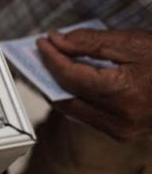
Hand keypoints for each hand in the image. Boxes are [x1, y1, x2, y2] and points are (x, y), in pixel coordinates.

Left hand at [37, 27, 151, 141]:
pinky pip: (90, 115)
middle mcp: (120, 118)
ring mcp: (123, 130)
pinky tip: (74, 79)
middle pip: (67, 96)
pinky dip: (78, 97)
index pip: (69, 76)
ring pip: (75, 109)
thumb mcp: (130, 42)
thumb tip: (56, 40)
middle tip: (43, 52)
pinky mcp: (125, 133)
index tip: (42, 42)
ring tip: (55, 63)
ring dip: (61, 86)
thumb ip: (89, 42)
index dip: (51, 57)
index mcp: (122, 93)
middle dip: (50, 73)